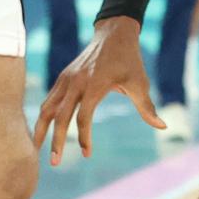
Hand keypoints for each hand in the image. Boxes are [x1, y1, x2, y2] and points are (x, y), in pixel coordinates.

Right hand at [34, 17, 164, 165]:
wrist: (114, 34)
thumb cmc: (129, 60)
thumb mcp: (140, 83)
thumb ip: (147, 107)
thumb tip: (162, 127)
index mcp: (94, 85)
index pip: (83, 118)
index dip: (84, 138)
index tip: (87, 154)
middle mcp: (76, 82)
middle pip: (59, 116)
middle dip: (56, 141)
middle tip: (55, 164)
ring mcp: (66, 79)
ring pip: (47, 108)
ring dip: (41, 130)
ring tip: (35, 150)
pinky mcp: (63, 78)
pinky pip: (49, 100)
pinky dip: (44, 116)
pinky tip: (41, 130)